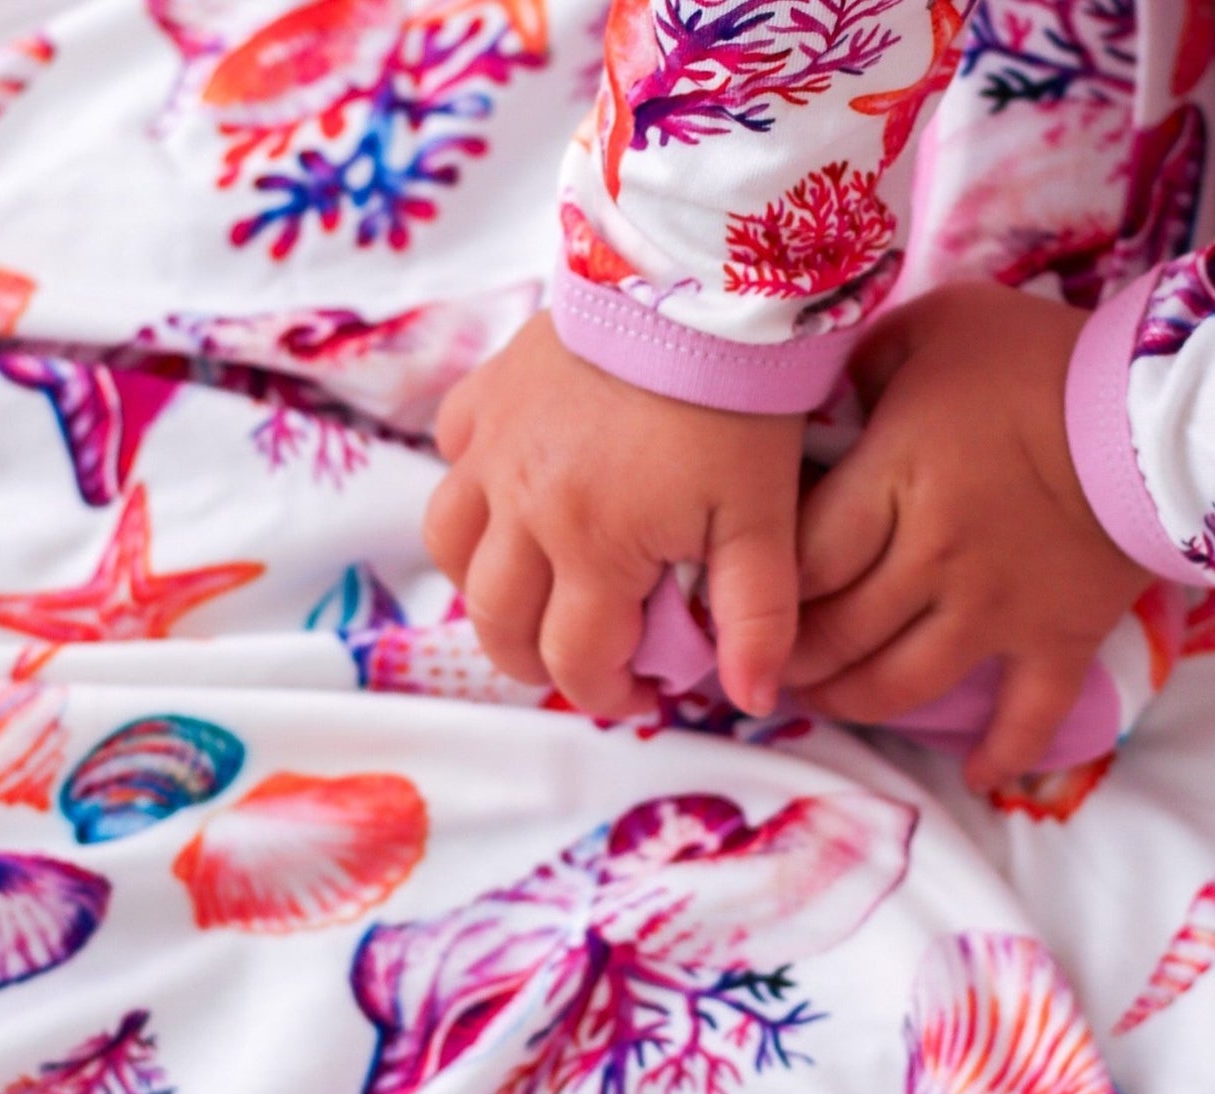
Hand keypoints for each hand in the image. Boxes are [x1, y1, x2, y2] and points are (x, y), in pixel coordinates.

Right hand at [424, 312, 804, 718]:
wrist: (696, 271)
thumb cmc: (738, 401)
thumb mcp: (764, 520)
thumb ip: (757, 619)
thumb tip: (751, 702)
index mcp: (591, 549)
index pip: (576, 661)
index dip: (610, 695)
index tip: (648, 691)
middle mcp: (522, 507)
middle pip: (498, 624)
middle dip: (539, 662)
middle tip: (590, 659)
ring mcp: (492, 450)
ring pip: (452, 551)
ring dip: (489, 591)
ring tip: (537, 597)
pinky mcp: (486, 394)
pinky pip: (450, 462)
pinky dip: (472, 496)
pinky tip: (513, 499)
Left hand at [784, 282, 1148, 790]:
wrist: (1166, 406)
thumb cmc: (1041, 358)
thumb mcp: (936, 328)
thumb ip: (865, 364)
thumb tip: (818, 398)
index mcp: (895, 483)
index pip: (800, 561)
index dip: (761, 591)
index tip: (740, 599)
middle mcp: (934, 561)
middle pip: (836, 634)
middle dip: (790, 657)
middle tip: (766, 660)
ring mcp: (996, 612)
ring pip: (901, 686)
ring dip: (851, 704)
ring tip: (826, 702)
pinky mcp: (1058, 640)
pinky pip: (1025, 716)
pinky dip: (1001, 754)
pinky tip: (977, 775)